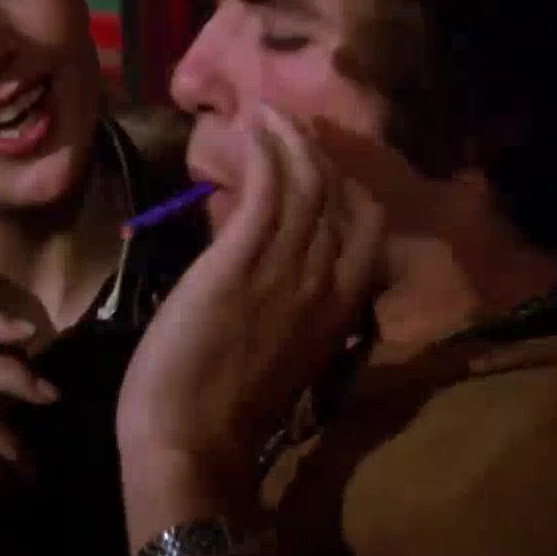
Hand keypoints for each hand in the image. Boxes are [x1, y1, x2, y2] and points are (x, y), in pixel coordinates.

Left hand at [116, 105, 384, 477]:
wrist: (189, 442)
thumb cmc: (221, 413)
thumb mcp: (280, 358)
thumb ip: (291, 312)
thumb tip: (277, 274)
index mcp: (339, 313)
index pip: (366, 232)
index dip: (347, 189)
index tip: (317, 163)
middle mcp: (324, 285)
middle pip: (339, 199)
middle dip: (317, 153)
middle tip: (288, 124)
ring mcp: (285, 271)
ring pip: (306, 186)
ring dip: (288, 142)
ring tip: (266, 113)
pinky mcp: (239, 261)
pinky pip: (266, 190)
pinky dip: (263, 153)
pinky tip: (250, 129)